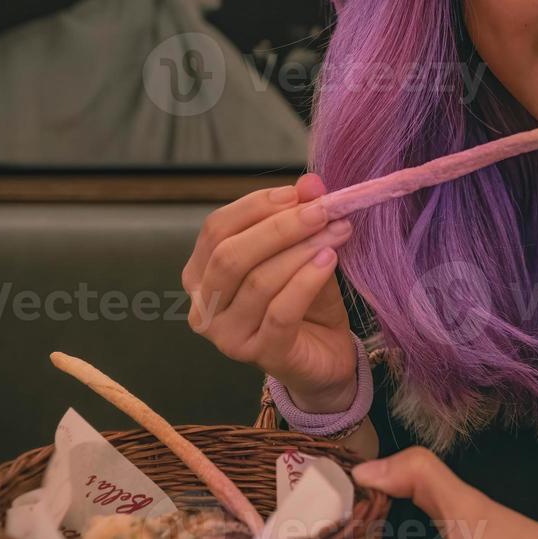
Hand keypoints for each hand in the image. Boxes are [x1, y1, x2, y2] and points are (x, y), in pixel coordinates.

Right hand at [182, 172, 358, 411]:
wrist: (326, 355)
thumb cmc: (305, 300)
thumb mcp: (302, 251)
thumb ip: (301, 218)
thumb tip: (311, 183)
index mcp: (201, 274)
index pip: (216, 229)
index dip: (256, 205)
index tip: (298, 193)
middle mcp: (203, 307)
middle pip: (231, 255)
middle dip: (280, 227)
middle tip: (322, 210)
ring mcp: (227, 336)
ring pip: (258, 281)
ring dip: (302, 250)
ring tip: (337, 231)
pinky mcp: (260, 355)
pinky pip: (281, 311)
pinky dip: (306, 281)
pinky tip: (329, 260)